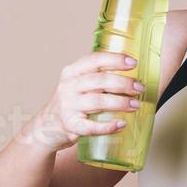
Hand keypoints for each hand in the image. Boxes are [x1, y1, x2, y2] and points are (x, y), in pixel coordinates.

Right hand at [20, 49, 144, 153]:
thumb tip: (131, 73)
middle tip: (139, 88)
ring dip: (120, 103)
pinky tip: (120, 124)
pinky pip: (90, 126)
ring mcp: (68, 106)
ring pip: (97, 101)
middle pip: (100, 80)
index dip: (115, 60)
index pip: (95, 60)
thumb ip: (97, 76)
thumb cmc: (70, 103)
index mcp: (72, 72)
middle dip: (123, 83)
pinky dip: (107, 126)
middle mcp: (68, 86)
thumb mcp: (77, 83)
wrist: (46, 127)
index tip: (133, 63)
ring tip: (135, 105)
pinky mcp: (70, 125)